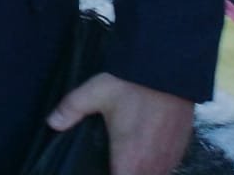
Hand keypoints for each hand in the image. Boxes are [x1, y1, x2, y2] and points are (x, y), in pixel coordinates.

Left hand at [47, 72, 193, 174]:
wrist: (168, 70)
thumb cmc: (131, 84)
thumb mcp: (95, 92)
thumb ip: (71, 109)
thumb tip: (52, 123)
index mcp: (131, 160)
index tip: (101, 166)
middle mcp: (154, 166)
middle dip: (122, 172)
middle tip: (108, 159)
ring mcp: (170, 160)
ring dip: (138, 170)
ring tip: (123, 155)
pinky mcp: (181, 150)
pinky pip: (165, 168)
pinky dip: (152, 164)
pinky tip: (141, 151)